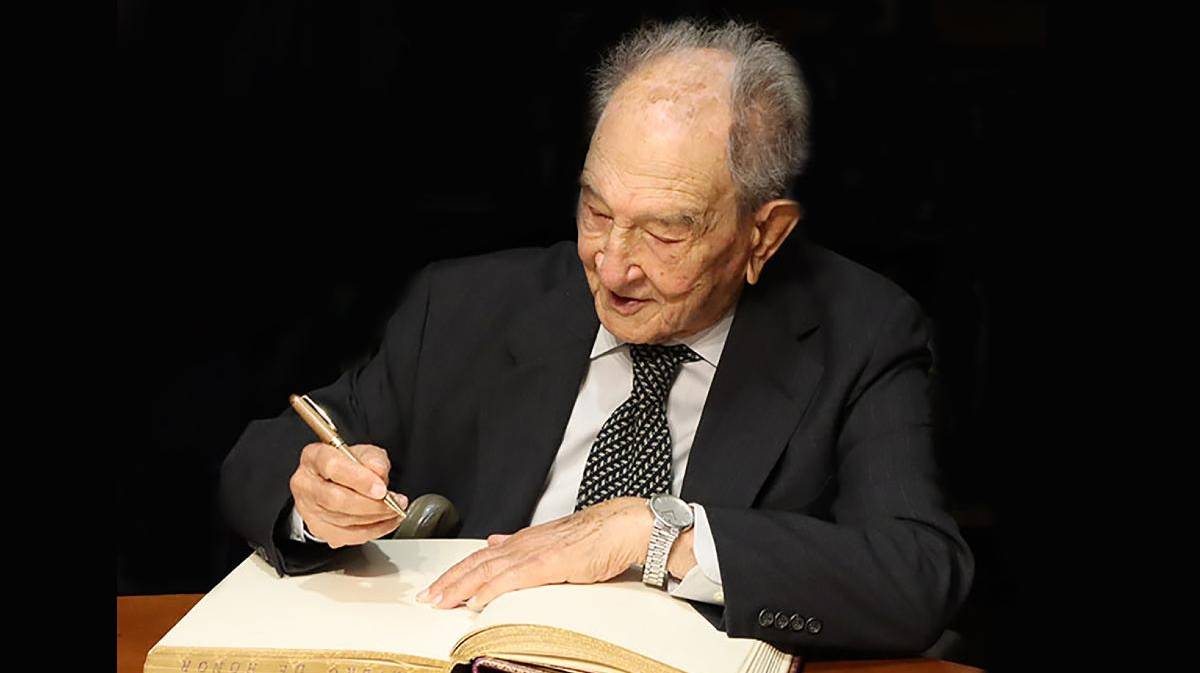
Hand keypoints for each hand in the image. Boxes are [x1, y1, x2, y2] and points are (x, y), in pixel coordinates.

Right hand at [289, 442, 406, 547]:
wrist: (336, 482)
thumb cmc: (349, 465)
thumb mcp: (365, 453)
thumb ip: (374, 459)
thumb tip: (378, 472)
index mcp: (314, 457)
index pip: (332, 467)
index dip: (359, 479)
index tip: (382, 489)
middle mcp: (305, 483)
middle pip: (336, 499)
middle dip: (371, 504)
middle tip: (393, 502)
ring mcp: (308, 509)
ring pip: (342, 520)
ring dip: (375, 518)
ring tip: (394, 511)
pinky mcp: (318, 528)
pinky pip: (347, 536)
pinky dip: (372, 531)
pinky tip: (386, 522)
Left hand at [417, 497, 652, 610]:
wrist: (624, 525)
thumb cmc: (598, 536)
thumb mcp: (554, 540)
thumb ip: (523, 545)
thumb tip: (495, 542)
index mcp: (525, 540)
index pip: (482, 556)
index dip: (458, 571)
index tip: (439, 585)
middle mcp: (524, 543)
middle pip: (477, 562)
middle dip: (449, 580)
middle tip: (428, 597)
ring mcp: (535, 552)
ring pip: (487, 569)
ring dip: (460, 586)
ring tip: (440, 601)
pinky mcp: (549, 563)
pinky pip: (512, 578)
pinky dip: (490, 590)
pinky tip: (476, 601)